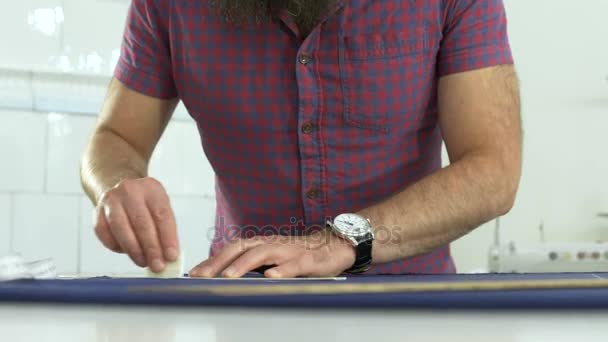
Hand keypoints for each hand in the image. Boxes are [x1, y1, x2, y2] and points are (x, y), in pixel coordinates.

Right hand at [94, 177, 178, 271]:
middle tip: (157, 266)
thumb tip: (169, 257)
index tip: (171, 256)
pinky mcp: (97, 213)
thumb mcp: (160, 208)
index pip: (162, 214)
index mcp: (151, 189)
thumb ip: (166, 231)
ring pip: (121, 229)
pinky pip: (106, 234)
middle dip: (151, 248)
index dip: (167, 237)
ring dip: (134, 250)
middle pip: (141, 222)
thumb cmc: (144, 204)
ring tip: (143, 262)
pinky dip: (117, 247)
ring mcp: (111, 201)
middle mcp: (130, 191)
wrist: (118, 188)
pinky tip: (127, 252)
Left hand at [189, 230, 355, 277]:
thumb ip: (253, 266)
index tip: (194, 273)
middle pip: (241, 248)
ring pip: (263, 253)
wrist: (333, 247)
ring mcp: (289, 251)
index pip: (231, 249)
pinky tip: (272, 277)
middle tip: (202, 276)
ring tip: (229, 276)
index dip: (213, 259)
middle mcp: (271, 244)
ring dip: (244, 264)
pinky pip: (294, 264)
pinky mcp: (307, 260)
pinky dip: (282, 270)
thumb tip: (225, 278)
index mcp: (261, 244)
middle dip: (220, 261)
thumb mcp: (272, 260)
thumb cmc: (299, 256)